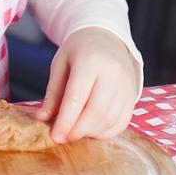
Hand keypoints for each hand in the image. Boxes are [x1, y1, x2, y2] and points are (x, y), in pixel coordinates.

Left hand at [34, 27, 137, 143]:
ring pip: (110, 119)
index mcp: (90, 60)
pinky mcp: (132, 95)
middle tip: (64, 137)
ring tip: (76, 132)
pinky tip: (92, 129)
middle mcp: (112, 72)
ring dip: (91, 133)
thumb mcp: (60, 63)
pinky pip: (121, 122)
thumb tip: (42, 118)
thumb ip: (53, 92)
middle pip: (96, 111)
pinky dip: (105, 132)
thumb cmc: (79, 50)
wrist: (106, 37)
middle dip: (78, 130)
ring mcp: (126, 84)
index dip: (65, 121)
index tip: (55, 136)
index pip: (77, 97)